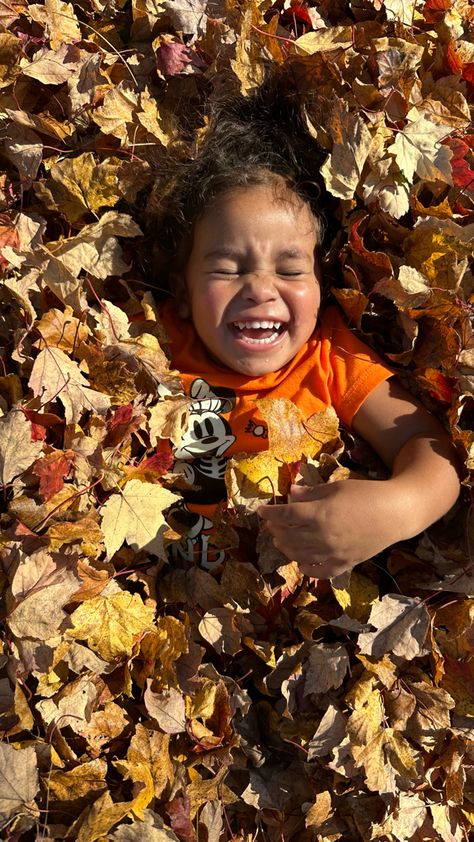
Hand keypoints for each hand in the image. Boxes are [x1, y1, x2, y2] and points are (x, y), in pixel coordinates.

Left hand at [257, 479, 399, 578]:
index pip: (285, 515)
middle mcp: (322, 536)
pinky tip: (301, 562)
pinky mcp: (344, 564)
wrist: (395, 513)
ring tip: (281, 541)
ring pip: (299, 555)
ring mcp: (332, 553)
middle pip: (288, 537)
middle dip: (276, 530)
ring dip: (285, 548)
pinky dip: (307, 568)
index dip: (269, 513)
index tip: (261, 510)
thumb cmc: (366, 494)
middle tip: (272, 524)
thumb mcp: (336, 487)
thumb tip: (290, 493)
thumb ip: (311, 493)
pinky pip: (320, 572)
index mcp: (318, 514)